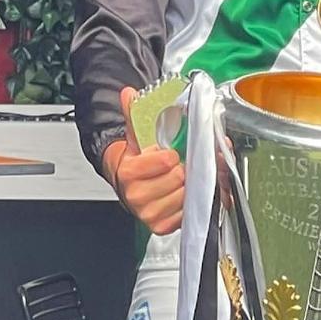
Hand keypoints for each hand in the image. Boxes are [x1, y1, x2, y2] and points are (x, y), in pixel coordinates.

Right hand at [102, 86, 184, 234]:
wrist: (128, 183)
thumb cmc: (137, 160)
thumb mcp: (136, 137)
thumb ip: (134, 114)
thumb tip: (128, 93)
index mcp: (130, 172)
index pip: (166, 160)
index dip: (172, 154)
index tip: (171, 152)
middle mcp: (137, 196)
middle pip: (179, 178)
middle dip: (184, 168)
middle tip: (182, 164)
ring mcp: (149, 213)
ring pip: (186, 196)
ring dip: (191, 185)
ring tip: (186, 177)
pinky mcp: (161, 226)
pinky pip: (187, 213)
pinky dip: (192, 202)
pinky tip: (187, 192)